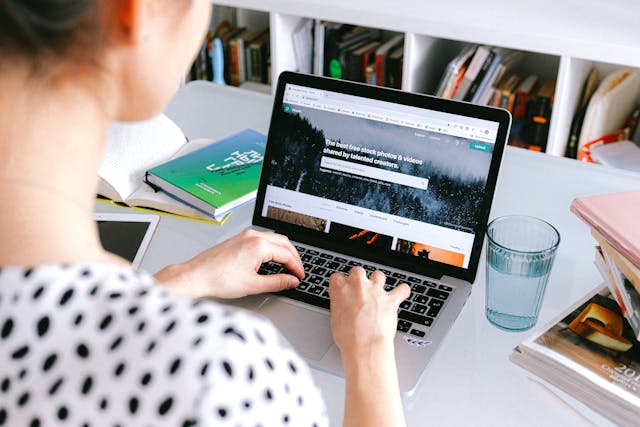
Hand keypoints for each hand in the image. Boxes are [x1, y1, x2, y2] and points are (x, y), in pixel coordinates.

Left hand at [155, 228, 303, 298]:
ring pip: (273, 239)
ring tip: (287, 266)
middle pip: (284, 242)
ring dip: (283, 251)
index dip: (297, 267)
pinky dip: (272, 248)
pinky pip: (262, 239)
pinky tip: (271, 259)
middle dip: (293, 257)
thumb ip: (277, 282)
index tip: (300, 276)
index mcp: (259, 245)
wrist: (195, 276)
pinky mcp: (238, 238)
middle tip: (297, 271)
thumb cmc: (218, 279)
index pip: (287, 254)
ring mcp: (244, 235)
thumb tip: (291, 281)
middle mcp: (252, 236)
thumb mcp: (253, 285)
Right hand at [328, 268, 409, 361]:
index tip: (343, 289)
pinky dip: (403, 291)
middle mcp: (358, 285)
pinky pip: (402, 289)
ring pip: (378, 275)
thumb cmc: (348, 337)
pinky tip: (402, 292)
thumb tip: (342, 306)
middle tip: (359, 288)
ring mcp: (375, 291)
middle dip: (359, 278)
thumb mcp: (335, 319)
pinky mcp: (391, 299)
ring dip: (378, 281)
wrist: (364, 346)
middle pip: (358, 271)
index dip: (341, 284)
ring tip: (378, 289)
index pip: (337, 277)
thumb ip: (339, 306)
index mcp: (340, 289)